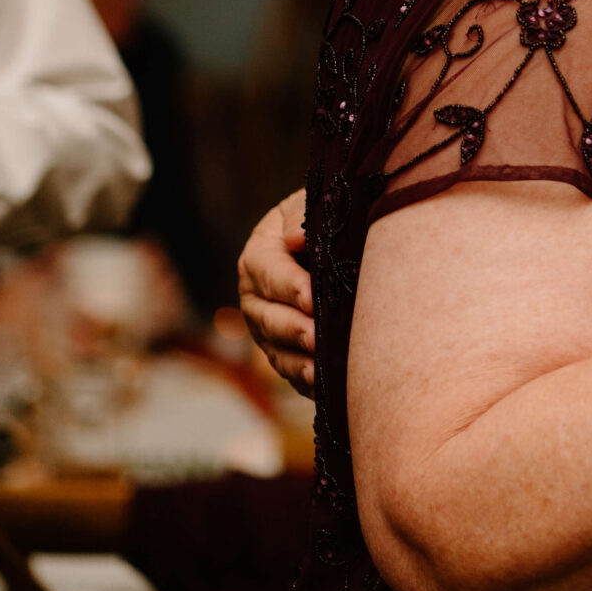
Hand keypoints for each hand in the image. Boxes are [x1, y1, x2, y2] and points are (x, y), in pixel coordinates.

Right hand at [238, 190, 314, 394]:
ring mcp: (268, 330)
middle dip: (293, 328)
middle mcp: (256, 298)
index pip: (268, 272)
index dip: (289, 286)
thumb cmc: (324, 219)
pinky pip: (292, 371)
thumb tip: (297, 238)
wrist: (335, 243)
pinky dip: (306, 380)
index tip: (311, 298)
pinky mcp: (285, 352)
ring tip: (320, 370)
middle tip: (316, 336)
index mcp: (259, 257)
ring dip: (298, 361)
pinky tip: (326, 386)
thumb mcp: (312, 204)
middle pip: (268, 317)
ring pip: (277, 349)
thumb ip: (302, 217)